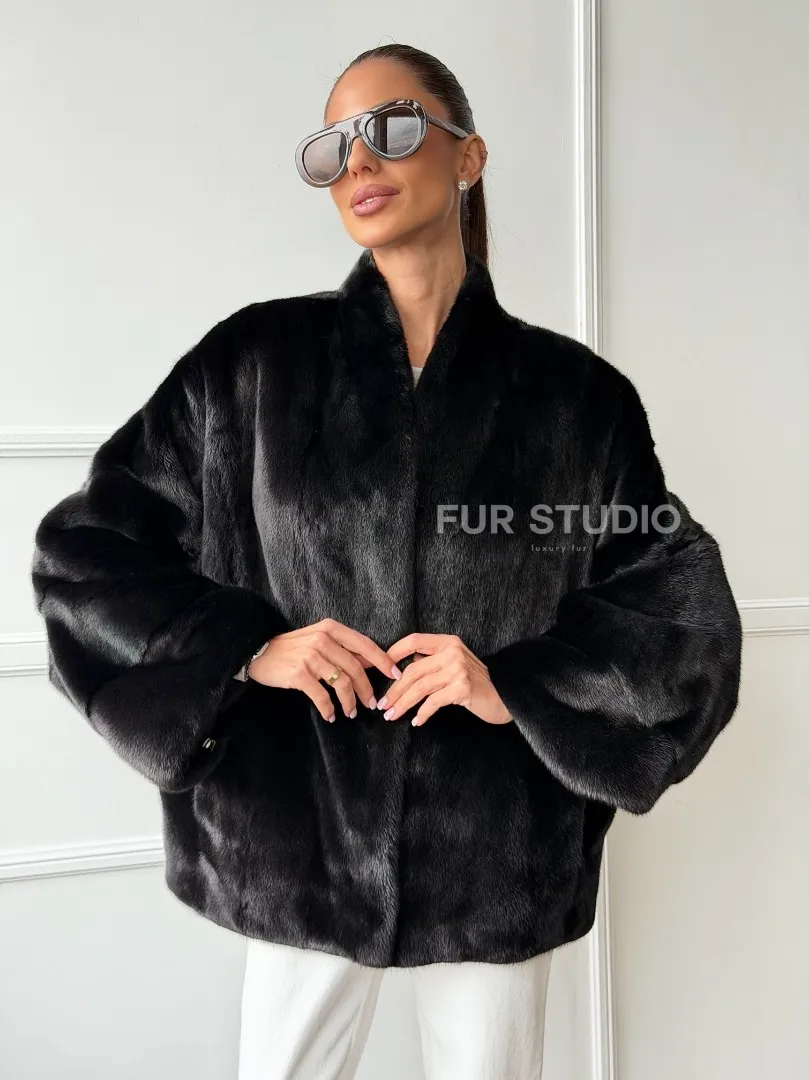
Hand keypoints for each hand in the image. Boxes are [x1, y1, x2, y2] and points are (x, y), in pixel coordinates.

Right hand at [249, 618, 401, 722]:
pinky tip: (330, 715)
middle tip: (371, 704)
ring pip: (341, 683)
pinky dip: (329, 709)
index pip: (365, 644)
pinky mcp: (298, 674)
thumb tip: (373, 662)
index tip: (396, 675)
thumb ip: (343, 648)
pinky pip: (322, 696)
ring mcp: (310, 656)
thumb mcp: (319, 639)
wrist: (259, 652)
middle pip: (355, 668)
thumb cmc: (292, 648)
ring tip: (350, 712)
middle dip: (367, 689)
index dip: (383, 661)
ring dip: (350, 702)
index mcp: (330, 628)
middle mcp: (322, 639)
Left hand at [379, 633, 511, 727]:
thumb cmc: (477, 683)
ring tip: (391, 715)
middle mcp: (452, 652)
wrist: (506, 697)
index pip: (414, 641)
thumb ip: (433, 661)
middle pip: (412, 670)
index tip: (380, 670)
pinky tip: (416, 721)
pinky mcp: (462, 688)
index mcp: (448, 642)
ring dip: (402, 703)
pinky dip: (422, 713)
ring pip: (419, 687)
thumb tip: (404, 665)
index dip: (393, 653)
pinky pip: (433, 702)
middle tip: (383, 705)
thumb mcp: (456, 664)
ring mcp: (458, 669)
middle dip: (394, 690)